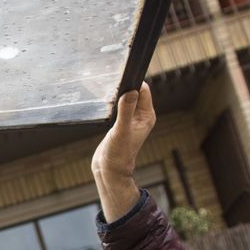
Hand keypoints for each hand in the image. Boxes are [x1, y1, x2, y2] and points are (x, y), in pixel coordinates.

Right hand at [91, 82, 156, 221]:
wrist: (109, 170)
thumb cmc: (118, 154)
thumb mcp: (121, 131)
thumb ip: (126, 111)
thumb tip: (131, 91)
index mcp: (146, 116)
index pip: (144, 90)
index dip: (133, 82)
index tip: (120, 79)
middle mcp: (141, 116)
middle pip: (134, 91)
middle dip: (123, 86)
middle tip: (109, 84)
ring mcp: (131, 119)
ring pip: (125, 98)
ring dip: (116, 94)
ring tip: (104, 93)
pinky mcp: (120, 122)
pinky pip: (118, 106)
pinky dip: (112, 102)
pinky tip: (103, 102)